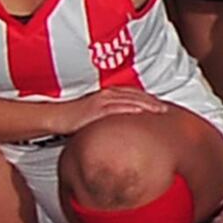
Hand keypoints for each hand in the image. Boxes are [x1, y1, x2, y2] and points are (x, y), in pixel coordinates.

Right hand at [59, 92, 179, 137]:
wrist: (55, 118)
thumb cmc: (75, 119)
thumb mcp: (97, 116)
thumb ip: (111, 117)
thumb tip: (125, 128)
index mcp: (109, 94)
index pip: (135, 95)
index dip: (150, 100)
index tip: (163, 106)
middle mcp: (107, 94)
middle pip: (136, 96)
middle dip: (153, 102)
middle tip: (167, 110)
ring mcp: (101, 100)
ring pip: (129, 100)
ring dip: (146, 104)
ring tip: (160, 111)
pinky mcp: (95, 108)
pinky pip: (116, 107)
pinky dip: (129, 108)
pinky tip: (140, 111)